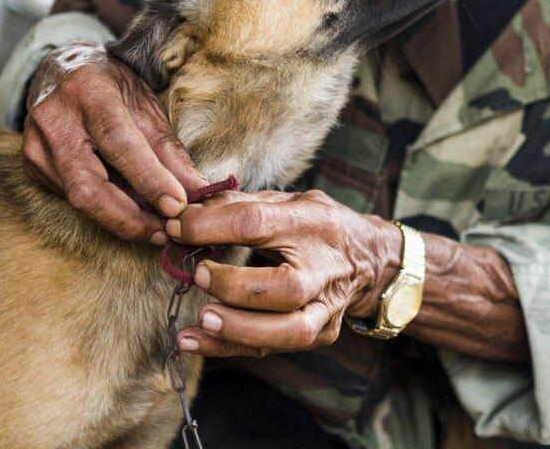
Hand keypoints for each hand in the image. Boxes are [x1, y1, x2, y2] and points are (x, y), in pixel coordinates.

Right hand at [21, 42, 206, 242]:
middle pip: (89, 187)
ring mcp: (37, 146)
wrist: (62, 70)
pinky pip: (71, 199)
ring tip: (154, 222)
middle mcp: (54, 120)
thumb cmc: (111, 85)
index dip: (149, 178)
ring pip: (80, 200)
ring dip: (122, 218)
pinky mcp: (32, 167)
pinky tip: (126, 206)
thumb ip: (169, 149)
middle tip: (166, 232)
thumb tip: (197, 190)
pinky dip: (104, 209)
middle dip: (130, 218)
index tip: (178, 205)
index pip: (118, 143)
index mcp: (88, 91)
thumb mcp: (146, 104)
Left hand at [165, 190, 402, 356]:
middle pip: (285, 287)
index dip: (212, 225)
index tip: (177, 227)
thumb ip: (241, 204)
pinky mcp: (321, 334)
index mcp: (313, 223)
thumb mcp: (289, 200)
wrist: (372, 260)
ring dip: (237, 329)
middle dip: (235, 286)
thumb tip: (186, 209)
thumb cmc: (320, 226)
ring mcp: (326, 307)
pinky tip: (195, 341)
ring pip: (287, 330)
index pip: (258, 223)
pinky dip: (230, 348)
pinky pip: (273, 350)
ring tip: (201, 320)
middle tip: (200, 275)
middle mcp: (324, 268)